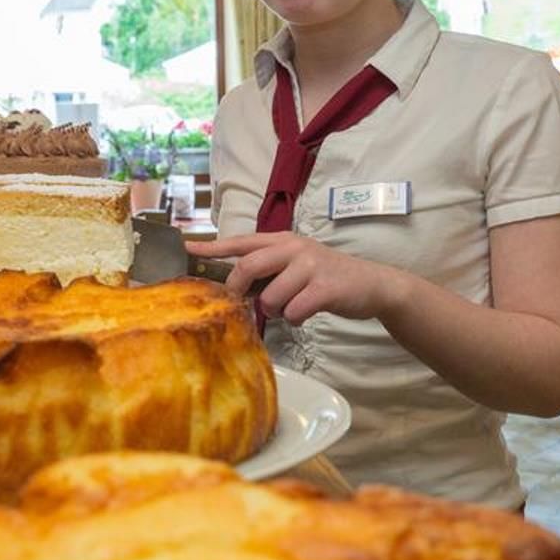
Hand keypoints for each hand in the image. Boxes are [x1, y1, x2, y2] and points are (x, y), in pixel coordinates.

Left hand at [184, 232, 400, 324]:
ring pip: (269, 298)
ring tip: (292, 307)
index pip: (240, 241)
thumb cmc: (326, 277)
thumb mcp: (296, 264)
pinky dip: (296, 319)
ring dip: (276, 311)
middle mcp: (293, 248)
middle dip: (240, 291)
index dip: (212, 247)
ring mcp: (309, 266)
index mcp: (282, 240)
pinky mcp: (324, 288)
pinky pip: (293, 312)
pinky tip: (308, 313)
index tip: (187, 249)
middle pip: (247, 268)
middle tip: (243, 304)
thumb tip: (235, 286)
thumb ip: (268, 268)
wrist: (372, 284)